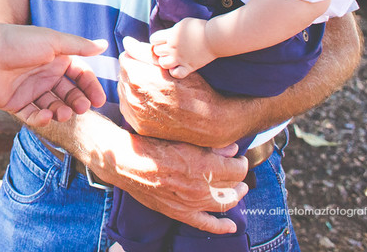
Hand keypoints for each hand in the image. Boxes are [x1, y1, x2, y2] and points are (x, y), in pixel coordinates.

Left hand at [0, 23, 106, 126]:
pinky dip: (41, 119)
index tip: (99, 100)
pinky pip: (32, 116)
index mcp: (55, 59)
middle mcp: (44, 75)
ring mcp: (30, 90)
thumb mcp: (52, 41)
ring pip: (53, 106)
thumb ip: (79, 46)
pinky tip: (46, 116)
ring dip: (61, 111)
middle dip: (77, 102)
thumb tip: (105, 45)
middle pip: (68, 93)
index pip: (79, 75)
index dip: (90, 87)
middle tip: (81, 108)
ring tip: (63, 113)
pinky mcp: (15, 103)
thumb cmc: (17, 42)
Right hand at [98, 129, 247, 234]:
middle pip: (233, 187)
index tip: (238, 158)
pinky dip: (221, 227)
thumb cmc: (151, 145)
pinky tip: (232, 226)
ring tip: (238, 189)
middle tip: (238, 171)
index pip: (237, 170)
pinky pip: (205, 224)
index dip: (241, 163)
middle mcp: (200, 188)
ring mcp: (191, 204)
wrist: (125, 162)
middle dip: (239, 178)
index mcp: (203, 167)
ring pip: (224, 204)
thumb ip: (210, 145)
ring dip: (235, 196)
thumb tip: (232, 149)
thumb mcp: (182, 138)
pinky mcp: (180, 213)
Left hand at [118, 36, 251, 147]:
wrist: (208, 122)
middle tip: (152, 74)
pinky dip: (135, 102)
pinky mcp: (138, 126)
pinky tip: (150, 100)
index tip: (149, 61)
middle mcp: (133, 97)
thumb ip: (144, 51)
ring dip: (132, 86)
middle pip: (123, 74)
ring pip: (124, 90)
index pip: (125, 58)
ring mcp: (135, 114)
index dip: (137, 57)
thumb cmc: (192, 88)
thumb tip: (126, 41)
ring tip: (152, 87)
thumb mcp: (171, 65)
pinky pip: (127, 107)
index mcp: (139, 78)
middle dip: (134, 71)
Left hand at [150, 18, 213, 78]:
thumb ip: (171, 31)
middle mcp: (173, 47)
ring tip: (171, 59)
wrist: (215, 37)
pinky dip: (175, 72)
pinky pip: (176, 74)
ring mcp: (180, 58)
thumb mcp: (182, 24)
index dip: (156, 39)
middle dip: (160, 50)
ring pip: (163, 63)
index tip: (162, 40)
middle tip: (168, 49)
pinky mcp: (189, 67)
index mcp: (171, 35)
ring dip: (165, 61)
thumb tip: (164, 36)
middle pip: (157, 51)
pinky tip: (178, 67)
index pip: (153, 39)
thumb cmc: (200, 28)